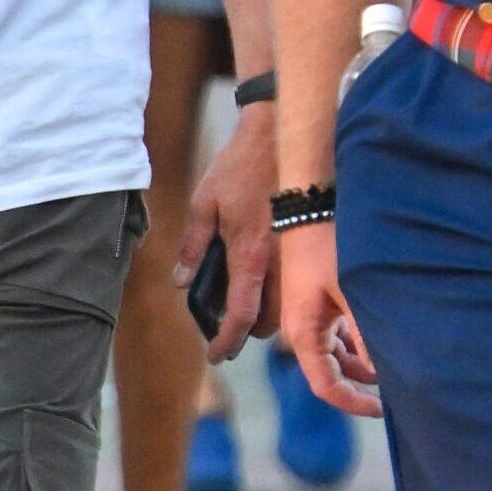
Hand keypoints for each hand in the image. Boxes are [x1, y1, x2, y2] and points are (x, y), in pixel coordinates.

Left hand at [173, 107, 279, 362]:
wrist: (279, 135)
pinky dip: (287, 293)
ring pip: (291, 305)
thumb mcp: (204, 202)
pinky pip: (301, 282)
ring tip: (248, 304)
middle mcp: (278, 261)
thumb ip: (194, 245)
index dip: (227, 341)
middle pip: (272, 320)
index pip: (240, 314)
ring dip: (271, 314)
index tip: (216, 355)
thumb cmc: (239, 167)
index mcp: (248, 254)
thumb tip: (182, 282)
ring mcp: (298, 252)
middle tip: (230, 326)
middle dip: (252, 331)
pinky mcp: (309, 240)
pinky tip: (271, 280)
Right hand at [279, 221, 380, 418]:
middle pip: (330, 373)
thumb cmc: (328, 248)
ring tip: (395, 366)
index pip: (326, 387)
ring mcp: (308, 316)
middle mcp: (301, 331)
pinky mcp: (316, 302)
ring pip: (335, 354)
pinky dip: (356, 343)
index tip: (383, 410)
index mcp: (303, 335)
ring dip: (360, 364)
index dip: (353, 404)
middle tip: (396, 391)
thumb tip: (383, 371)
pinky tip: (380, 339)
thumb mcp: (351, 292)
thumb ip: (365, 333)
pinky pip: (336, 335)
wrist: (308, 207)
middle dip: (360, 386)